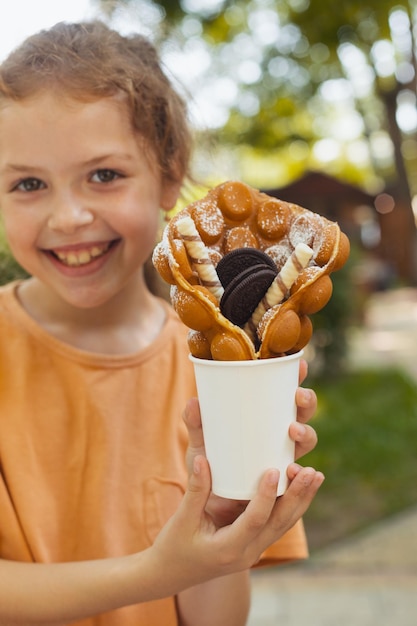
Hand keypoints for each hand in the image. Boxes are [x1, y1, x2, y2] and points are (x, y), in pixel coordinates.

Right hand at [150, 453, 323, 596]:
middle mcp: (247, 553)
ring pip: (284, 525)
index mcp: (228, 549)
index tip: (274, 470)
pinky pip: (278, 524)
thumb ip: (195, 490)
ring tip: (316, 476)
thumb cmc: (174, 546)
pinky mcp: (254, 544)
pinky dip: (291, 506)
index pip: (255, 521)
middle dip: (297, 496)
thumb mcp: (182, 519)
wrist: (172, 573)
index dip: (266, 495)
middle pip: (279, 524)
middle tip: (311, 472)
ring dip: (301, 500)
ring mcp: (253, 551)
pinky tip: (301, 488)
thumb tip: (203, 459)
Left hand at [183, 358, 318, 526]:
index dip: (298, 378)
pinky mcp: (281, 486)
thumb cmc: (208, 467)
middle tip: (297, 397)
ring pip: (306, 442)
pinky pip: (298, 479)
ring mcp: (283, 460)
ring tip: (292, 431)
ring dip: (306, 433)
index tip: (301, 364)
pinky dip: (302, 475)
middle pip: (303, 414)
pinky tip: (296, 470)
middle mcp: (281, 437)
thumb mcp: (200, 444)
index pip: (286, 394)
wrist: (205, 509)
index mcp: (266, 419)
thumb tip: (194, 401)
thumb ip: (196, 425)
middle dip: (306, 402)